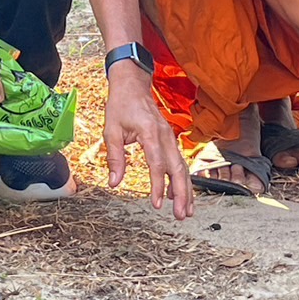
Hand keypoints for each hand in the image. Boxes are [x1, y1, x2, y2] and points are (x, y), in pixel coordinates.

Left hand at [103, 62, 193, 220]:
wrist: (132, 84)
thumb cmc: (120, 105)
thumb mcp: (111, 130)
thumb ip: (114, 157)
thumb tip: (114, 182)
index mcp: (150, 133)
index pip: (157, 164)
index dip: (158, 186)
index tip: (157, 204)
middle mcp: (165, 136)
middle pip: (178, 169)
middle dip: (182, 194)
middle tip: (181, 215)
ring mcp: (170, 137)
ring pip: (183, 167)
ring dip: (186, 190)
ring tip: (187, 211)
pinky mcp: (170, 140)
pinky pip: (179, 162)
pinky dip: (182, 179)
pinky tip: (179, 194)